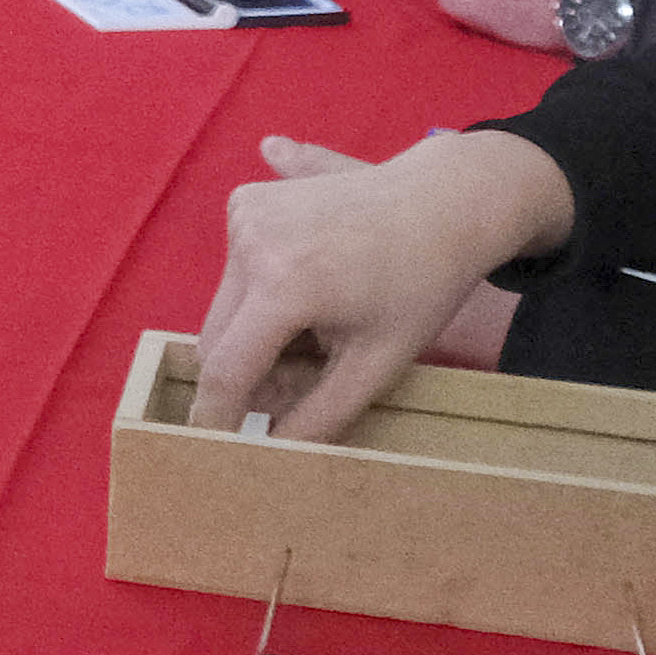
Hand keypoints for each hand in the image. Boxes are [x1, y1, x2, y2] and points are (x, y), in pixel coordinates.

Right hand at [190, 127, 577, 441]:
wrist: (441, 203)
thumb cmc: (420, 288)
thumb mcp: (375, 366)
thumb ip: (319, 417)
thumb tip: (269, 453)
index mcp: (283, 285)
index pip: (227, 370)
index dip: (217, 416)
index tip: (214, 448)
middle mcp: (250, 243)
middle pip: (215, 339)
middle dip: (246, 373)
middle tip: (302, 381)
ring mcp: (243, 214)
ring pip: (222, 308)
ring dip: (253, 334)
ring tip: (316, 329)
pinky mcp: (245, 201)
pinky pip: (233, 271)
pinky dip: (258, 294)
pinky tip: (310, 284)